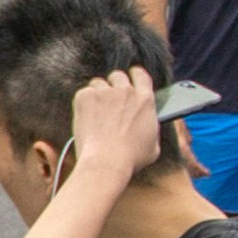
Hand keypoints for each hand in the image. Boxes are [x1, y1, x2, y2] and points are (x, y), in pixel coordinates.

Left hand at [67, 63, 167, 181]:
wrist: (106, 162)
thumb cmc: (130, 159)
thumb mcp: (153, 145)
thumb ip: (151, 128)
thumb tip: (148, 125)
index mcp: (145, 99)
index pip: (140, 75)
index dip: (134, 77)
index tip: (130, 82)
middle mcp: (126, 91)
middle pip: (118, 76)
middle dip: (114, 85)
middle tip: (110, 101)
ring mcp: (104, 92)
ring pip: (99, 83)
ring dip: (98, 94)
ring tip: (96, 113)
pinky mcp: (85, 97)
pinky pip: (84, 93)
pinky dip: (84, 103)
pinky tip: (86, 119)